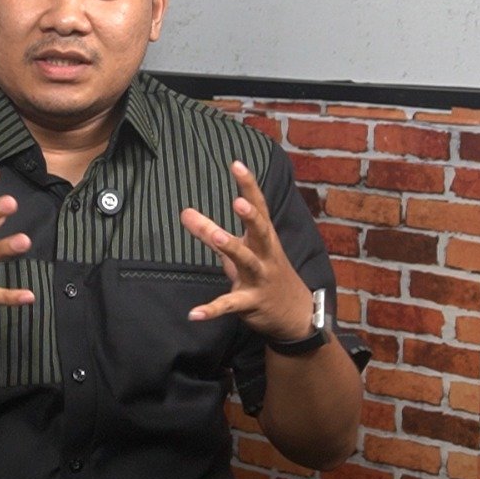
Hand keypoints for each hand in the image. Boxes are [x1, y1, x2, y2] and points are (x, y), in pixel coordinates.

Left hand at [179, 160, 313, 340]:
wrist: (295, 314)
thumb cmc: (265, 271)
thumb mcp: (243, 249)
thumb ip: (211, 231)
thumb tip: (185, 213)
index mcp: (264, 237)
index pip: (259, 207)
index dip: (249, 186)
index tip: (237, 164)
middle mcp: (265, 254)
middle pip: (260, 231)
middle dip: (251, 216)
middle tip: (238, 201)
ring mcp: (259, 278)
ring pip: (245, 261)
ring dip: (231, 248)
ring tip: (215, 236)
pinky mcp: (251, 302)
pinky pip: (230, 304)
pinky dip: (212, 309)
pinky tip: (194, 313)